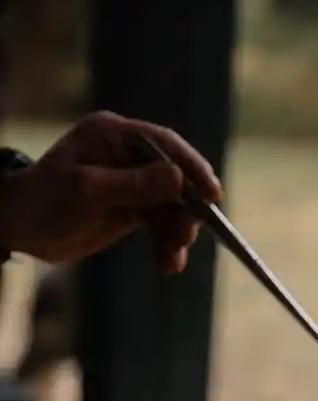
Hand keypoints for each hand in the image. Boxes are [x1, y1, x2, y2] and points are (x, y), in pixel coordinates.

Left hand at [0, 110, 220, 271]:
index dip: (192, 167)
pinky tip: (168, 265)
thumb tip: (178, 178)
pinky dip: (167, 245)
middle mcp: (127, 155)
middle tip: (185, 237)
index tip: (212, 194)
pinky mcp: (131, 210)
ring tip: (172, 258)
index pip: (164, 145)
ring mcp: (131, 184)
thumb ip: (134, 185)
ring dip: (176, 234)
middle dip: (185, 210)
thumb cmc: (44, 202)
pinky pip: (160, 226)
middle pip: (175, 179)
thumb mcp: (88, 191)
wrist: (22, 231)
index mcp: (114, 136)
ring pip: (171, 207)